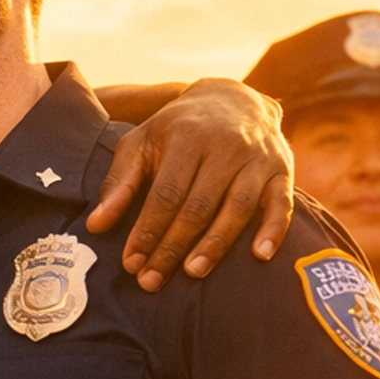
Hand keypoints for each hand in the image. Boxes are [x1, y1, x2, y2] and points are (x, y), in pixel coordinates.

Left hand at [87, 78, 292, 289]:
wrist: (232, 98)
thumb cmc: (178, 129)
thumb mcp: (142, 142)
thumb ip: (120, 182)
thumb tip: (96, 225)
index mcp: (188, 136)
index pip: (166, 193)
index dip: (148, 230)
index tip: (131, 262)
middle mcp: (226, 145)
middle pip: (199, 206)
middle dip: (173, 247)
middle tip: (152, 279)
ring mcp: (258, 158)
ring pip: (237, 208)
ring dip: (215, 245)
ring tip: (192, 273)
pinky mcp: (283, 169)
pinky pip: (281, 204)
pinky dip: (272, 230)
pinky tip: (259, 256)